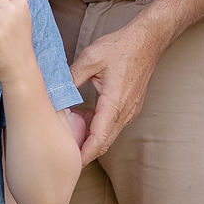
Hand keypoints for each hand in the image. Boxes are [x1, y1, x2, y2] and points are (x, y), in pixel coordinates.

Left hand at [68, 15, 165, 163]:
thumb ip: (72, 77)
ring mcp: (130, 110)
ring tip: (72, 136)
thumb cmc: (121, 47)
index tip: (73, 162)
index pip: (99, 137)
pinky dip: (101, 128)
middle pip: (105, 142)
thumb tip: (55, 91)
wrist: (147, 40)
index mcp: (114, 102)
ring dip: (93, 139)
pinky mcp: (131, 107)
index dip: (86, 153)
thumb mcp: (90, 58)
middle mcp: (125, 110)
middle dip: (87, 152)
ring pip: (110, 134)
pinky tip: (86, 120)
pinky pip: (115, 125)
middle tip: (67, 155)